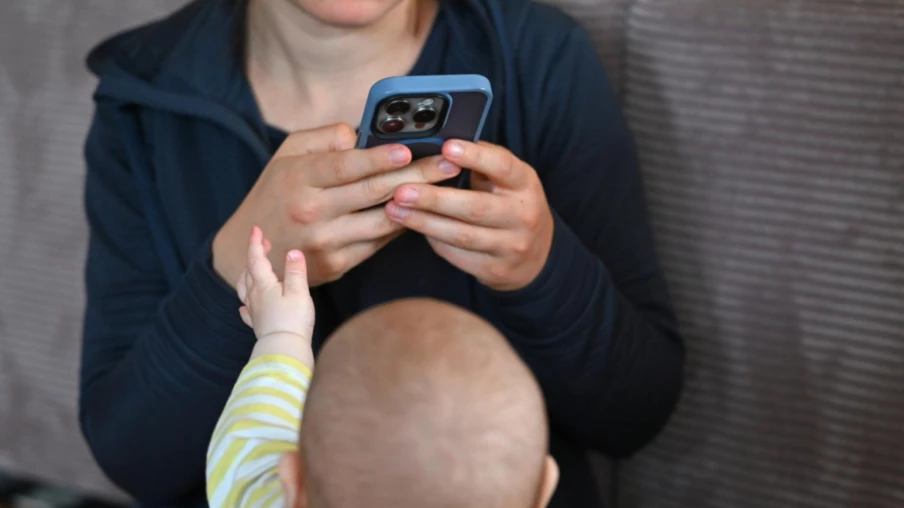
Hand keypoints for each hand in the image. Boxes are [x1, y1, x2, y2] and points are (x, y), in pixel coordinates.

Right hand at [213, 124, 461, 287]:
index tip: (409, 148)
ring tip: (447, 188)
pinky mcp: (337, 265)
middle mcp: (313, 212)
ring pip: (383, 221)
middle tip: (450, 164)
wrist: (248, 253)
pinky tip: (422, 211)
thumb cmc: (275, 194)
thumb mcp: (286, 156)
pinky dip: (401, 226)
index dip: (380, 158)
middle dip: (419, 175)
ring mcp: (326, 242)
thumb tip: (361, 135)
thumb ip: (324, 139)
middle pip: (374, 192)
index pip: (346, 166)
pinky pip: (378, 243)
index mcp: (300, 179)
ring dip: (419, 204)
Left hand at [237, 226, 314, 364]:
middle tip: (263, 245)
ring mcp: (254, 311)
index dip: (255, 243)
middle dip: (254, 256)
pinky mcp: (258, 325)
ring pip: (244, 289)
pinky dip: (246, 303)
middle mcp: (255, 296)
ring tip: (252, 270)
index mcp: (264, 285)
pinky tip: (244, 306)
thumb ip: (295, 271)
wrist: (284, 349)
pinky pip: (247, 311)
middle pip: (249, 272)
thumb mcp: (299, 292)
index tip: (256, 230)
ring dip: (247, 276)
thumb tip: (293, 251)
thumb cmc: (293, 319)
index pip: (256, 259)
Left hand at [385, 140, 554, 291]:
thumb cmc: (510, 204)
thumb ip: (482, 161)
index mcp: (524, 183)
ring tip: (394, 209)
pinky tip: (412, 227)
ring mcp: (509, 246)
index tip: (446, 147)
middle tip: (401, 190)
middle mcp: (522, 215)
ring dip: (424, 222)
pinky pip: (456, 254)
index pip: (502, 166)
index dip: (474, 157)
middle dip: (434, 199)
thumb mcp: (508, 179)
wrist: (536, 255)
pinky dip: (432, 239)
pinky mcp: (494, 269)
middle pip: (475, 207)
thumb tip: (440, 142)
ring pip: (460, 235)